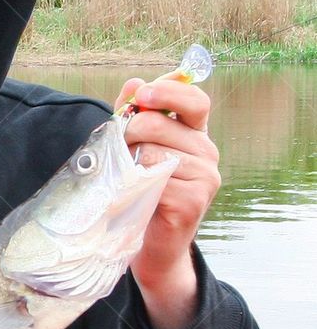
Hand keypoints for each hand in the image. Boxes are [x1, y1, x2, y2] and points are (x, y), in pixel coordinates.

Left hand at [114, 73, 220, 328]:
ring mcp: (205, 177)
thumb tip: (134, 82)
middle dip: (130, 132)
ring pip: (153, 151)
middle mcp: (207, 152)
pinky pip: (155, 178)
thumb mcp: (138, 150)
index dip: (169, 92)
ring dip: (130, 162)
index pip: (195, 100)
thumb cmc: (142, 193)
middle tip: (120, 150)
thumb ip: (135, 116)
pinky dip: (137, 184)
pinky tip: (138, 194)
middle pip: (161, 124)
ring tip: (128, 178)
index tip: (142, 95)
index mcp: (196, 135)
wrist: (154, 246)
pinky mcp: (193, 200)